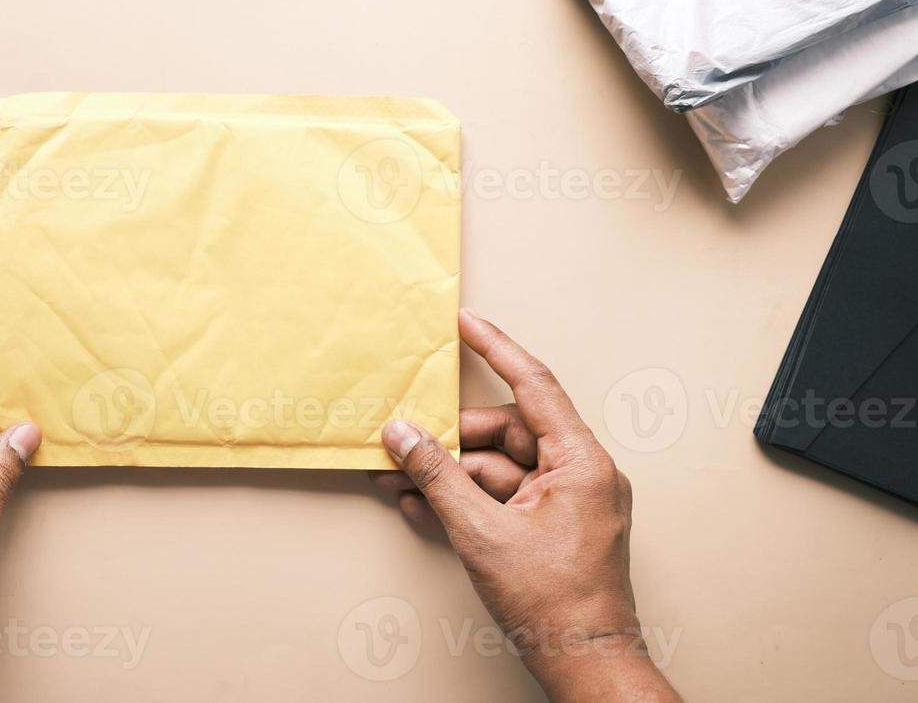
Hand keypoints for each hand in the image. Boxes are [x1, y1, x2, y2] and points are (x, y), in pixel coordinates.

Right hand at [372, 309, 678, 702]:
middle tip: (403, 440)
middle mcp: (581, 473)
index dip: (496, 348)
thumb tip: (403, 434)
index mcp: (581, 462)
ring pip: (498, 467)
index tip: (466, 321)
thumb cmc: (555, 602)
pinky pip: (503, 496)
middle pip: (505, 432)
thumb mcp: (482, 532)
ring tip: (400, 480)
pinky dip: (466, 499)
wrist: (584, 663)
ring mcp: (568, 501)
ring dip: (449, 473)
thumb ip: (438, 475)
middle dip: (450, 438)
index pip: (534, 385)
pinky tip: (423, 504)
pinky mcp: (553, 526)